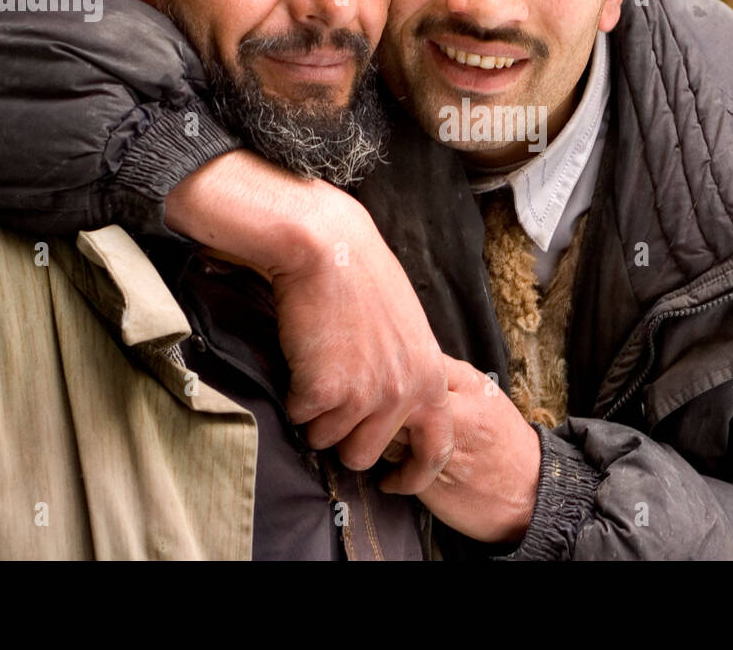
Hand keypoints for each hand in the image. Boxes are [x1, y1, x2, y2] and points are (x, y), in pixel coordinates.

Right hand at [271, 188, 455, 493]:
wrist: (328, 249)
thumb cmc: (365, 280)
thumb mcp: (409, 331)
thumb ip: (408, 374)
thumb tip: (395, 414)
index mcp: (432, 378)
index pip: (438, 449)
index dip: (416, 475)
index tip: (395, 483)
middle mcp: (405, 394)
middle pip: (365, 455)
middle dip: (343, 438)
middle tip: (332, 404)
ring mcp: (366, 396)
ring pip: (327, 441)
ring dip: (316, 415)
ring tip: (318, 368)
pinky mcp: (326, 392)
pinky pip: (300, 418)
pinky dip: (294, 395)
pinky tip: (302, 358)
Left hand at [382, 356, 540, 543]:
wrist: (531, 491)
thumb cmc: (503, 440)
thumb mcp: (485, 396)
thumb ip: (448, 379)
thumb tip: (405, 364)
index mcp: (471, 385)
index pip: (418, 360)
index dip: (398, 369)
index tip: (393, 378)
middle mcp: (457, 411)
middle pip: (397, 392)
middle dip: (383, 400)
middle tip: (379, 409)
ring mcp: (444, 445)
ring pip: (388, 427)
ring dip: (378, 433)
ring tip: (387, 439)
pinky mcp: (432, 479)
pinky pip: (389, 464)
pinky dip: (385, 467)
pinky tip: (394, 470)